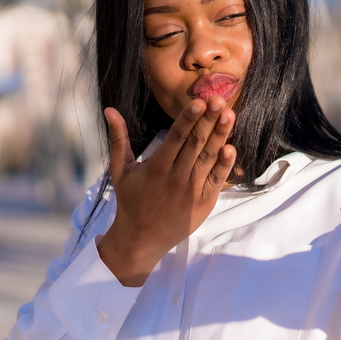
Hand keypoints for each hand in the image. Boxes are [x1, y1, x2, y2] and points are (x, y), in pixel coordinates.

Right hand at [97, 96, 236, 285]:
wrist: (141, 240)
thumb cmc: (130, 201)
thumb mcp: (120, 170)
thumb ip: (119, 139)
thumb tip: (109, 109)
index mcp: (156, 168)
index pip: (176, 138)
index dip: (189, 119)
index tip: (200, 102)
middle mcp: (175, 178)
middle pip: (195, 144)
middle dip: (208, 121)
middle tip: (219, 100)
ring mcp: (191, 191)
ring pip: (208, 158)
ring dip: (220, 136)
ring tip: (229, 115)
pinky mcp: (204, 203)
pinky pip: (217, 180)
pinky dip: (224, 165)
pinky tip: (231, 147)